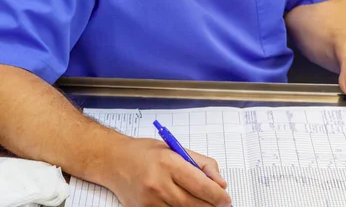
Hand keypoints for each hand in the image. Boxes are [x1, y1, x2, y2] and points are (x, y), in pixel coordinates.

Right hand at [107, 137, 231, 206]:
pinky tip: (185, 205)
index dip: (218, 195)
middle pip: (194, 204)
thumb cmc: (146, 152)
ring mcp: (150, 201)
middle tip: (220, 204)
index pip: (201, 185)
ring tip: (203, 204)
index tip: (226, 199)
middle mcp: (159, 184)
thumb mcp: (175, 148)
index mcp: (169, 162)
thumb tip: (221, 184)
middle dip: (211, 206)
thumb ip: (201, 164)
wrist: (115, 161)